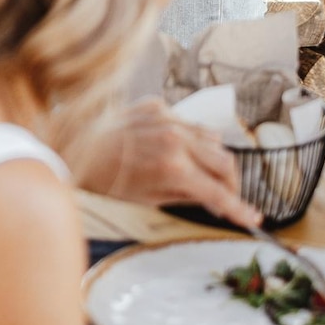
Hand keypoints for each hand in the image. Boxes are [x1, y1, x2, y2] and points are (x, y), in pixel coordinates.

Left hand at [70, 99, 261, 230]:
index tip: (253, 218)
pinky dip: (191, 140)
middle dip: (233, 184)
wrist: (72, 146)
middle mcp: (176, 139)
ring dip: (215, 161)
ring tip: (206, 177)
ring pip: (212, 139)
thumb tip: (212, 200)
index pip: (218, 192)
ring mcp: (168, 118)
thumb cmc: (104, 181)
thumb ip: (184, 196)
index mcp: (173, 168)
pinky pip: (188, 124)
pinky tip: (178, 153)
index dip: (238, 208)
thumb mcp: (146, 200)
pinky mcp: (157, 106)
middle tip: (230, 199)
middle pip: (226, 162)